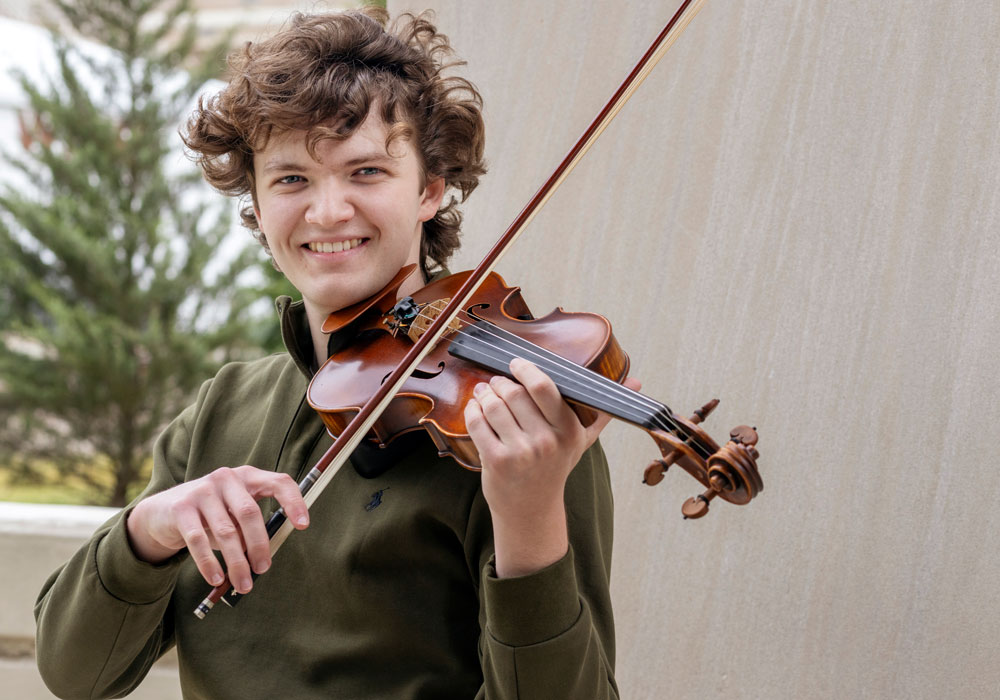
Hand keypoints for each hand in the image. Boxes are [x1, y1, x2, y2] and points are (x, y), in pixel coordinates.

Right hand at [126, 466, 308, 592]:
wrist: (163, 511)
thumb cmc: (211, 515)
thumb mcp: (234, 515)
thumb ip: (251, 528)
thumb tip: (265, 558)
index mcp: (248, 476)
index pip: (278, 482)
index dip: (294, 502)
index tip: (303, 525)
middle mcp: (226, 478)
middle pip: (249, 513)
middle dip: (259, 545)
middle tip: (263, 569)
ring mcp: (202, 490)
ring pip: (226, 531)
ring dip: (237, 562)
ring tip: (243, 584)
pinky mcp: (181, 508)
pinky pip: (198, 540)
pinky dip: (209, 563)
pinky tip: (216, 579)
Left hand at [464, 358, 639, 576]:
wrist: (531, 510)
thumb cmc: (556, 467)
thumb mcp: (582, 440)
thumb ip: (603, 410)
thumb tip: (636, 382)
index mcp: (569, 431)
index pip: (546, 388)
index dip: (526, 370)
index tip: (517, 363)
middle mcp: (546, 442)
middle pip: (515, 393)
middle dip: (501, 382)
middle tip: (497, 381)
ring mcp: (521, 453)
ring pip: (494, 405)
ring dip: (485, 393)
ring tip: (484, 391)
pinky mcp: (497, 461)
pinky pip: (478, 423)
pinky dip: (473, 410)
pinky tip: (475, 408)